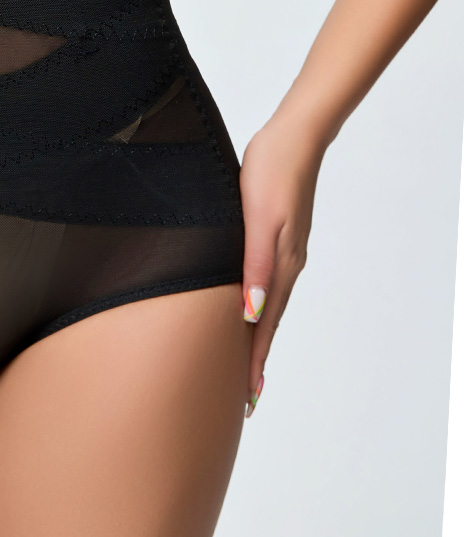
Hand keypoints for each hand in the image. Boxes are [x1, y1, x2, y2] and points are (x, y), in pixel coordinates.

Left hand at [238, 112, 325, 416]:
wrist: (291, 140)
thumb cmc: (268, 175)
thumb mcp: (258, 220)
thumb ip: (253, 265)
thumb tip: (250, 313)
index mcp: (279, 265)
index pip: (264, 324)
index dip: (253, 360)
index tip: (247, 397)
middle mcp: (285, 264)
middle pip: (268, 321)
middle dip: (255, 358)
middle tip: (246, 395)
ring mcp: (285, 251)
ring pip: (268, 304)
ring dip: (257, 334)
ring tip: (246, 361)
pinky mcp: (279, 237)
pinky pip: (268, 283)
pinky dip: (259, 305)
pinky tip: (250, 307)